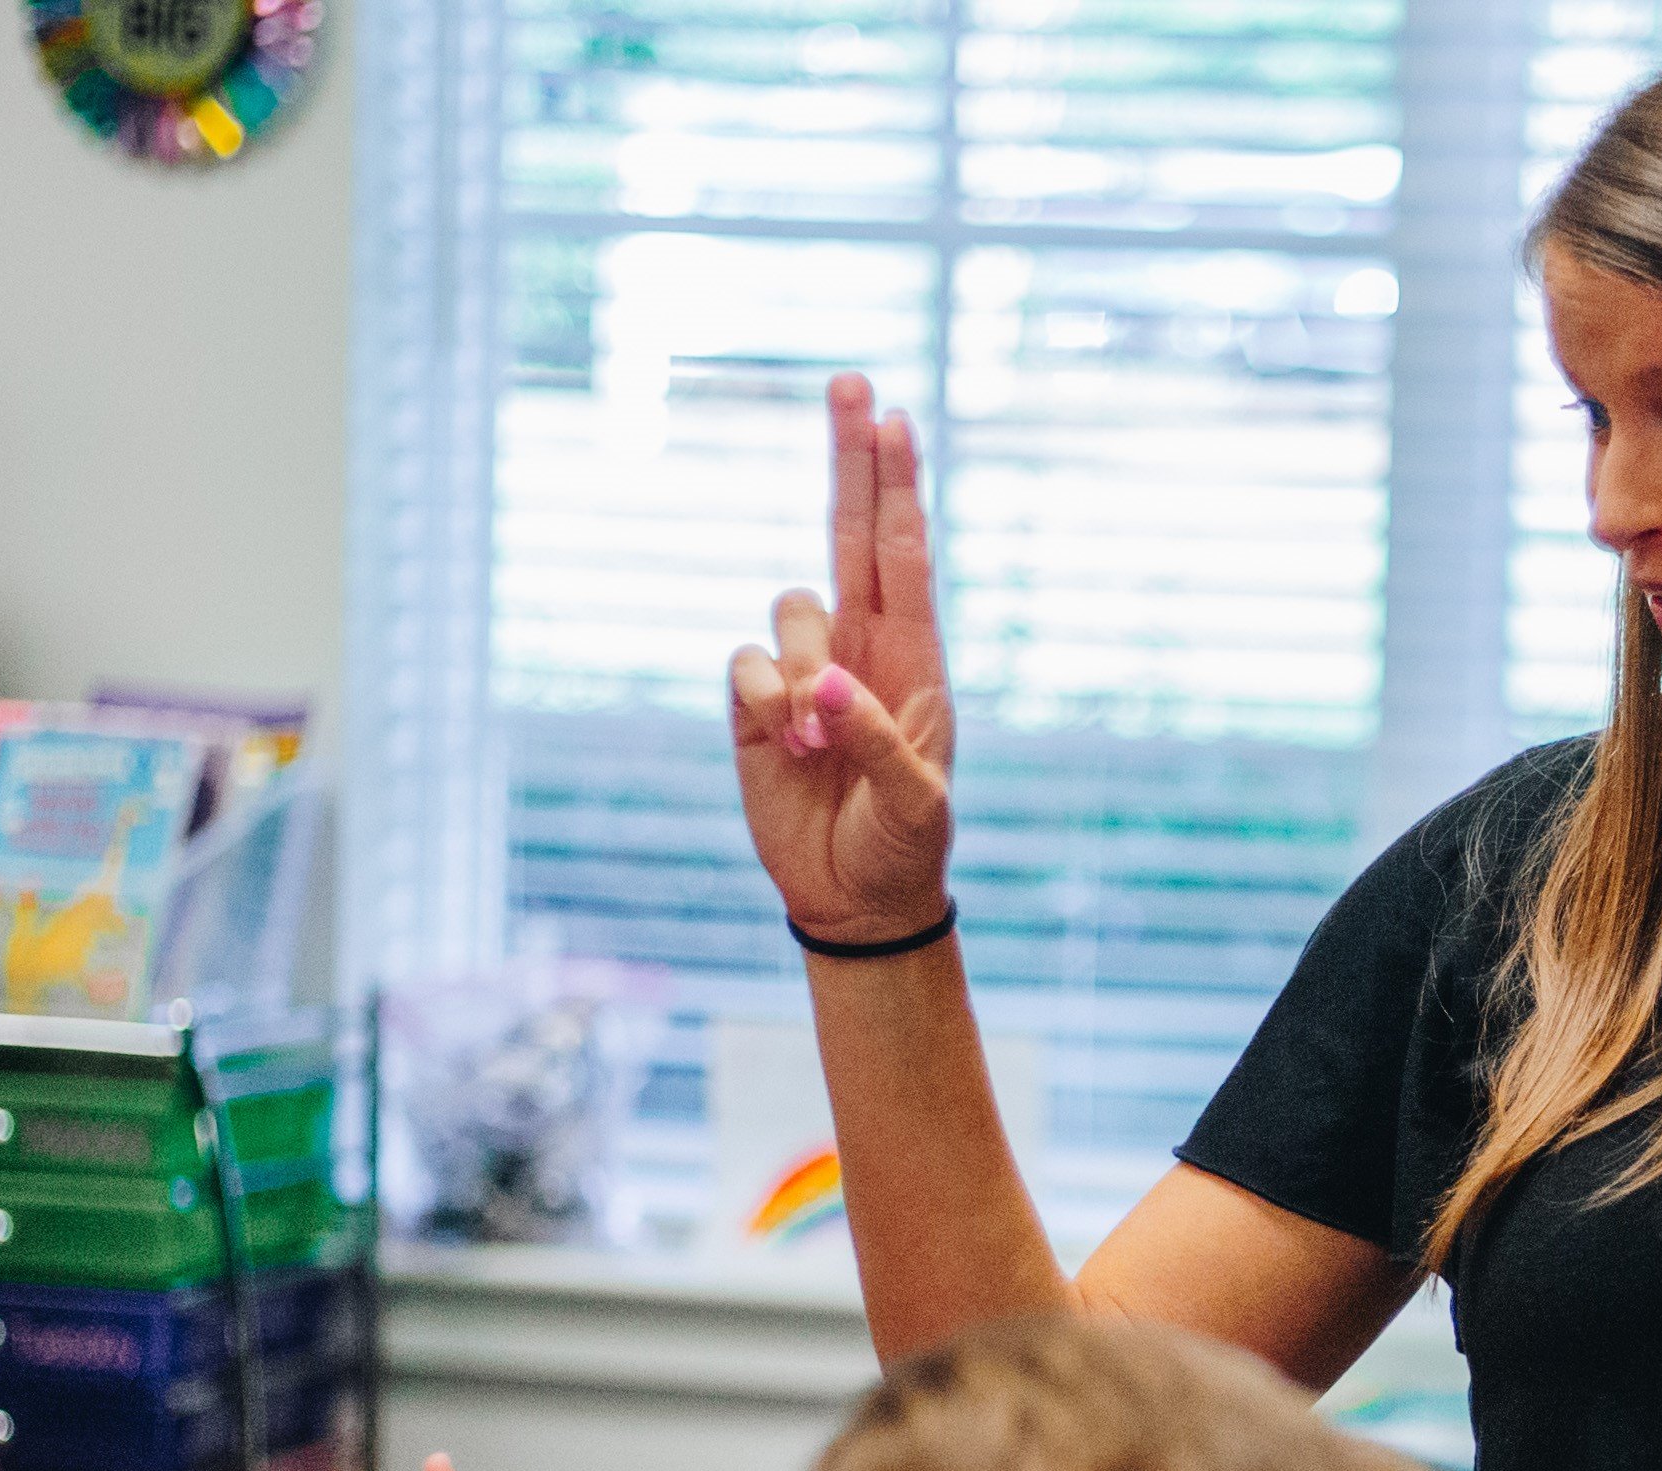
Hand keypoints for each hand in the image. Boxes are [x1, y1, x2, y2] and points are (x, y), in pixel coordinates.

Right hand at [728, 373, 957, 940]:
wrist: (856, 899)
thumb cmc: (905, 846)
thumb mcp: (916, 804)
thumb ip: (876, 740)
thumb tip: (826, 684)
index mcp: (916, 657)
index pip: (905, 553)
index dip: (897, 485)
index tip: (895, 417)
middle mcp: (861, 646)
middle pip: (850, 530)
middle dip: (850, 458)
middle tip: (851, 379)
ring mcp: (806, 671)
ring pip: (789, 608)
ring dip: (801, 666)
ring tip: (820, 740)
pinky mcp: (756, 706)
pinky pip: (744, 664)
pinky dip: (762, 700)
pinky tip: (786, 745)